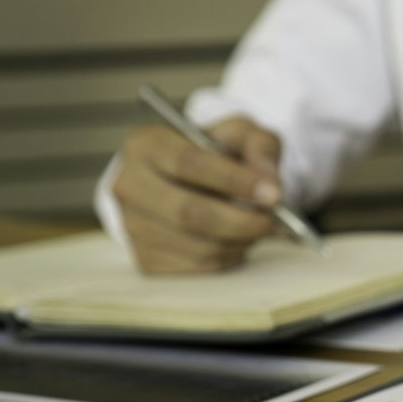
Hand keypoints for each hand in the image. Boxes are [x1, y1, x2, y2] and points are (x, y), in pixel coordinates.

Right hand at [112, 116, 282, 273]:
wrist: (188, 181)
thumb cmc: (216, 154)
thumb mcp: (241, 135)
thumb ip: (260, 146)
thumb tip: (270, 182)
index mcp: (145, 145)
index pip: (188, 162)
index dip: (233, 180)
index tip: (273, 193)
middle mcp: (129, 185)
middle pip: (188, 212)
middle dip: (241, 220)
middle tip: (273, 220)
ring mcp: (132, 226)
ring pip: (198, 245)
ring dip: (241, 240)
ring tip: (259, 225)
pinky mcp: (145, 259)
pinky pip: (198, 266)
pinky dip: (230, 256)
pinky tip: (238, 239)